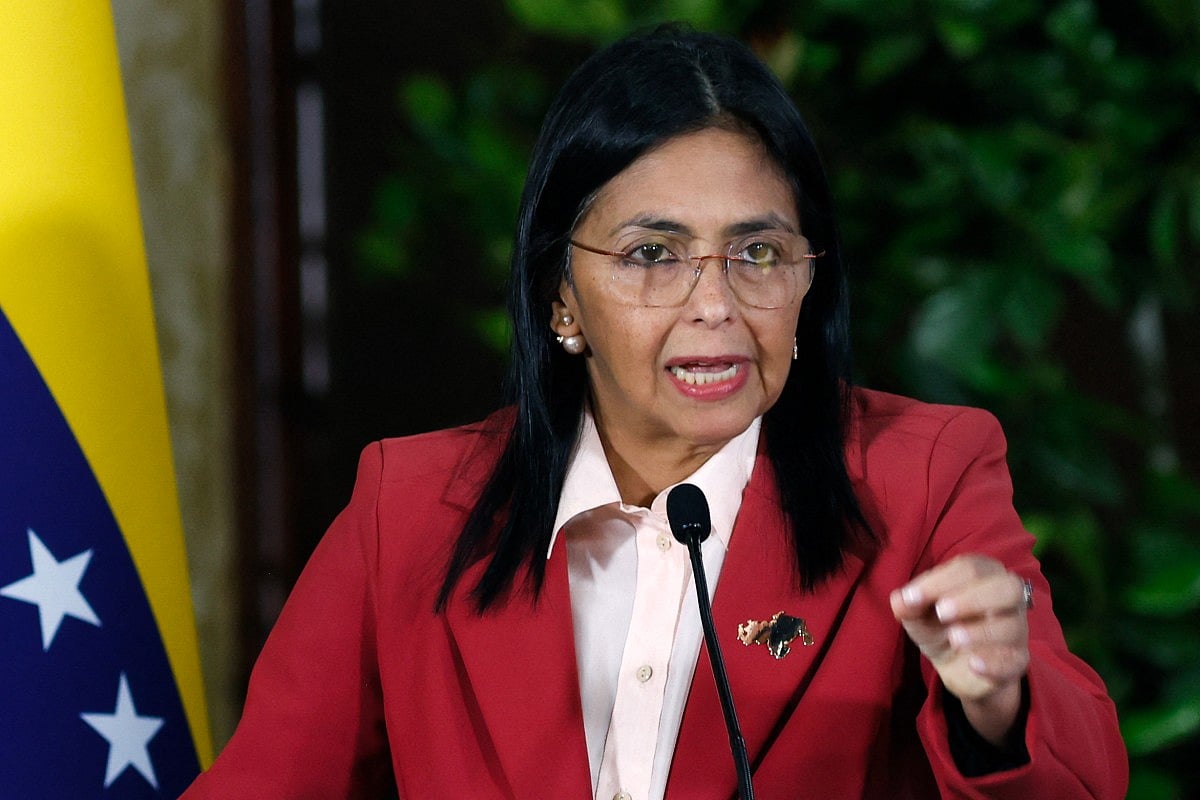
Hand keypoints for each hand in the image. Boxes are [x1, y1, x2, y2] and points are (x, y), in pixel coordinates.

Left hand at [890, 555, 1030, 745]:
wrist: (959, 667)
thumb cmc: (941, 627)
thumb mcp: (919, 615)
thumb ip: (909, 605)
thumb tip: (900, 599)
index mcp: (983, 575)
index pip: (970, 567)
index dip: (940, 581)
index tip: (912, 597)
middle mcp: (1007, 598)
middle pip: (1007, 586)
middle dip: (972, 597)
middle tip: (941, 612)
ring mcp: (1017, 630)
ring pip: (1013, 625)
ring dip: (981, 631)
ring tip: (953, 638)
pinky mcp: (1017, 661)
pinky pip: (1016, 660)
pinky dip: (994, 662)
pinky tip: (973, 664)